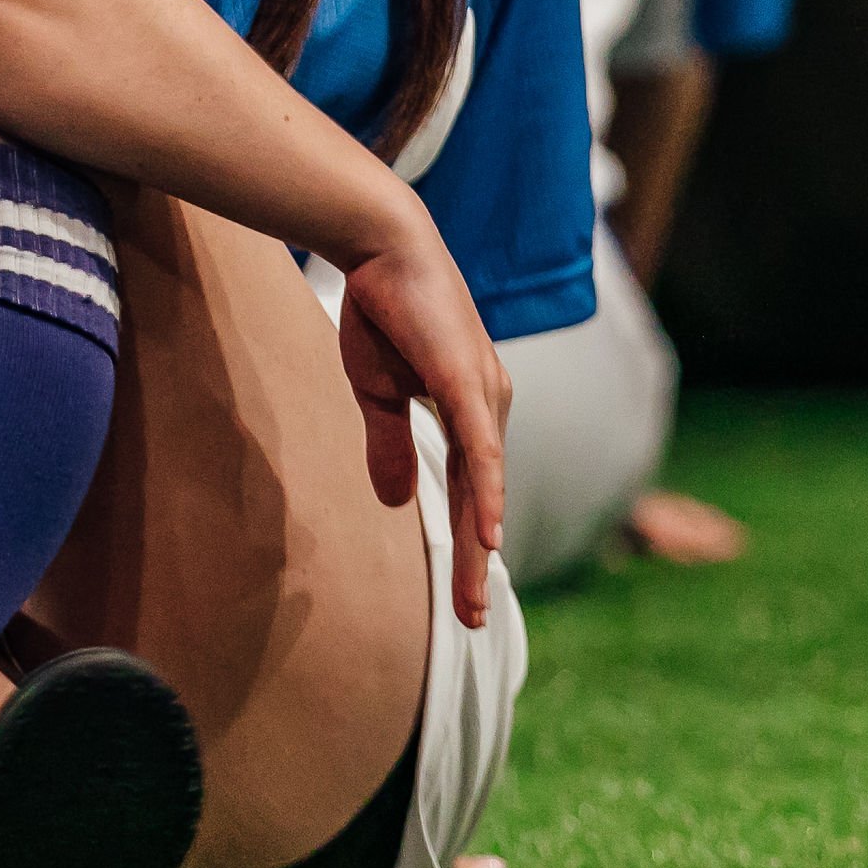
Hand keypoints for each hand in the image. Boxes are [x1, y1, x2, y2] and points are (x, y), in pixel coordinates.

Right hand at [332, 219, 509, 628]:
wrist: (383, 246)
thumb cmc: (384, 311)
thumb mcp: (379, 393)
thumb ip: (390, 446)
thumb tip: (394, 502)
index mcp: (471, 410)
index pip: (469, 492)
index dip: (465, 544)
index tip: (463, 599)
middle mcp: (488, 406)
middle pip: (481, 501)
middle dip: (475, 564)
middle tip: (472, 621)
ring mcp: (483, 394)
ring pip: (483, 487)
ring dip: (477, 545)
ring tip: (472, 599)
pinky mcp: (466, 381)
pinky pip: (479, 451)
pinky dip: (484, 495)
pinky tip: (486, 536)